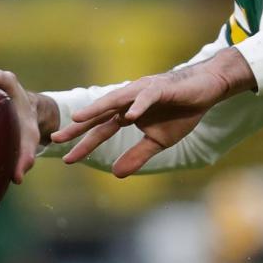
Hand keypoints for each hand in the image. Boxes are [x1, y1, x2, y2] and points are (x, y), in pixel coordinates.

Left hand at [52, 47, 255, 176]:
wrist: (206, 90)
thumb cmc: (181, 113)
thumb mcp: (158, 142)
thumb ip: (137, 156)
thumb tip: (115, 175)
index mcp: (126, 114)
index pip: (101, 130)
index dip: (84, 144)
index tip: (67, 159)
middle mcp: (128, 101)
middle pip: (100, 114)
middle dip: (78, 126)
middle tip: (56, 138)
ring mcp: (142, 92)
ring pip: (116, 100)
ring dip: (97, 109)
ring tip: (79, 118)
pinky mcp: (160, 88)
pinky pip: (147, 97)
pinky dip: (138, 105)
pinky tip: (130, 116)